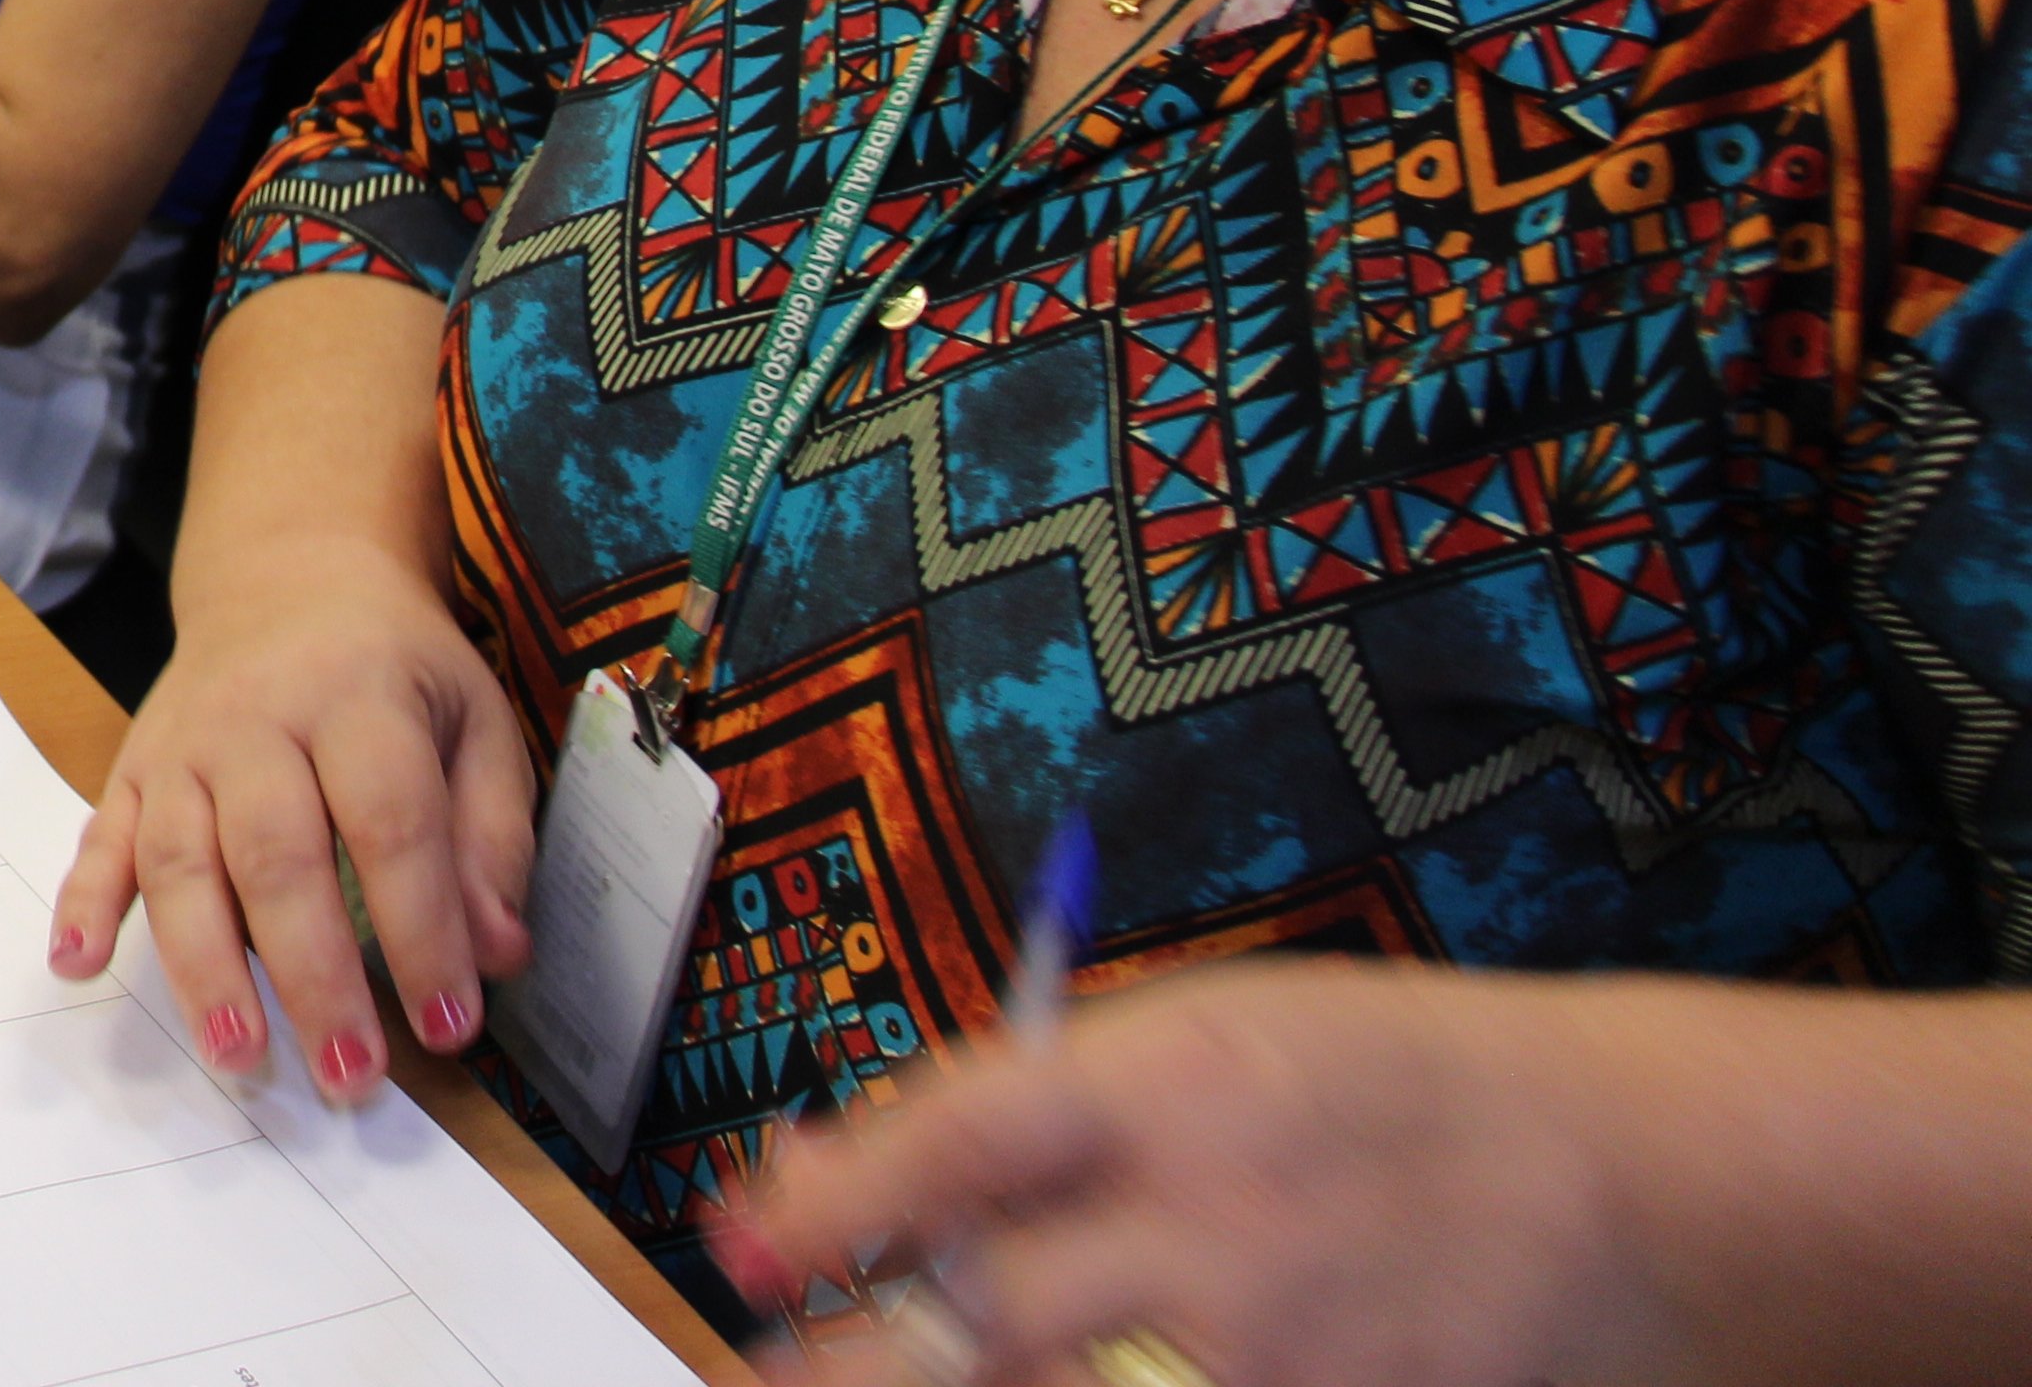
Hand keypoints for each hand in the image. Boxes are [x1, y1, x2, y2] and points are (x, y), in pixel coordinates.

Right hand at [46, 543, 537, 1101]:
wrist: (288, 576)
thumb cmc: (394, 671)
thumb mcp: (476, 724)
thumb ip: (492, 840)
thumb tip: (497, 957)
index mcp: (359, 697)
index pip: (390, 823)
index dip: (422, 931)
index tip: (451, 1025)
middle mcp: (258, 720)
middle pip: (278, 854)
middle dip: (313, 975)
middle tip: (351, 1076)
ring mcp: (183, 746)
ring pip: (182, 859)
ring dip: (205, 965)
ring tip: (236, 1055)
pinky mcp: (132, 770)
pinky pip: (99, 838)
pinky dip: (83, 903)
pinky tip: (77, 964)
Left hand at [719, 963, 1673, 1386]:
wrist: (1643, 1187)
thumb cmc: (1405, 1091)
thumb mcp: (1219, 1034)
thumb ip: (1047, 1101)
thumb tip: (863, 1161)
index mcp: (1181, 1090)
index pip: (957, 1141)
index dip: (832, 1198)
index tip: (743, 1236)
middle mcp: (1222, 1232)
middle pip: (986, 1321)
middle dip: (854, 1356)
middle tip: (772, 1357)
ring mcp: (1287, 1358)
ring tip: (876, 1376)